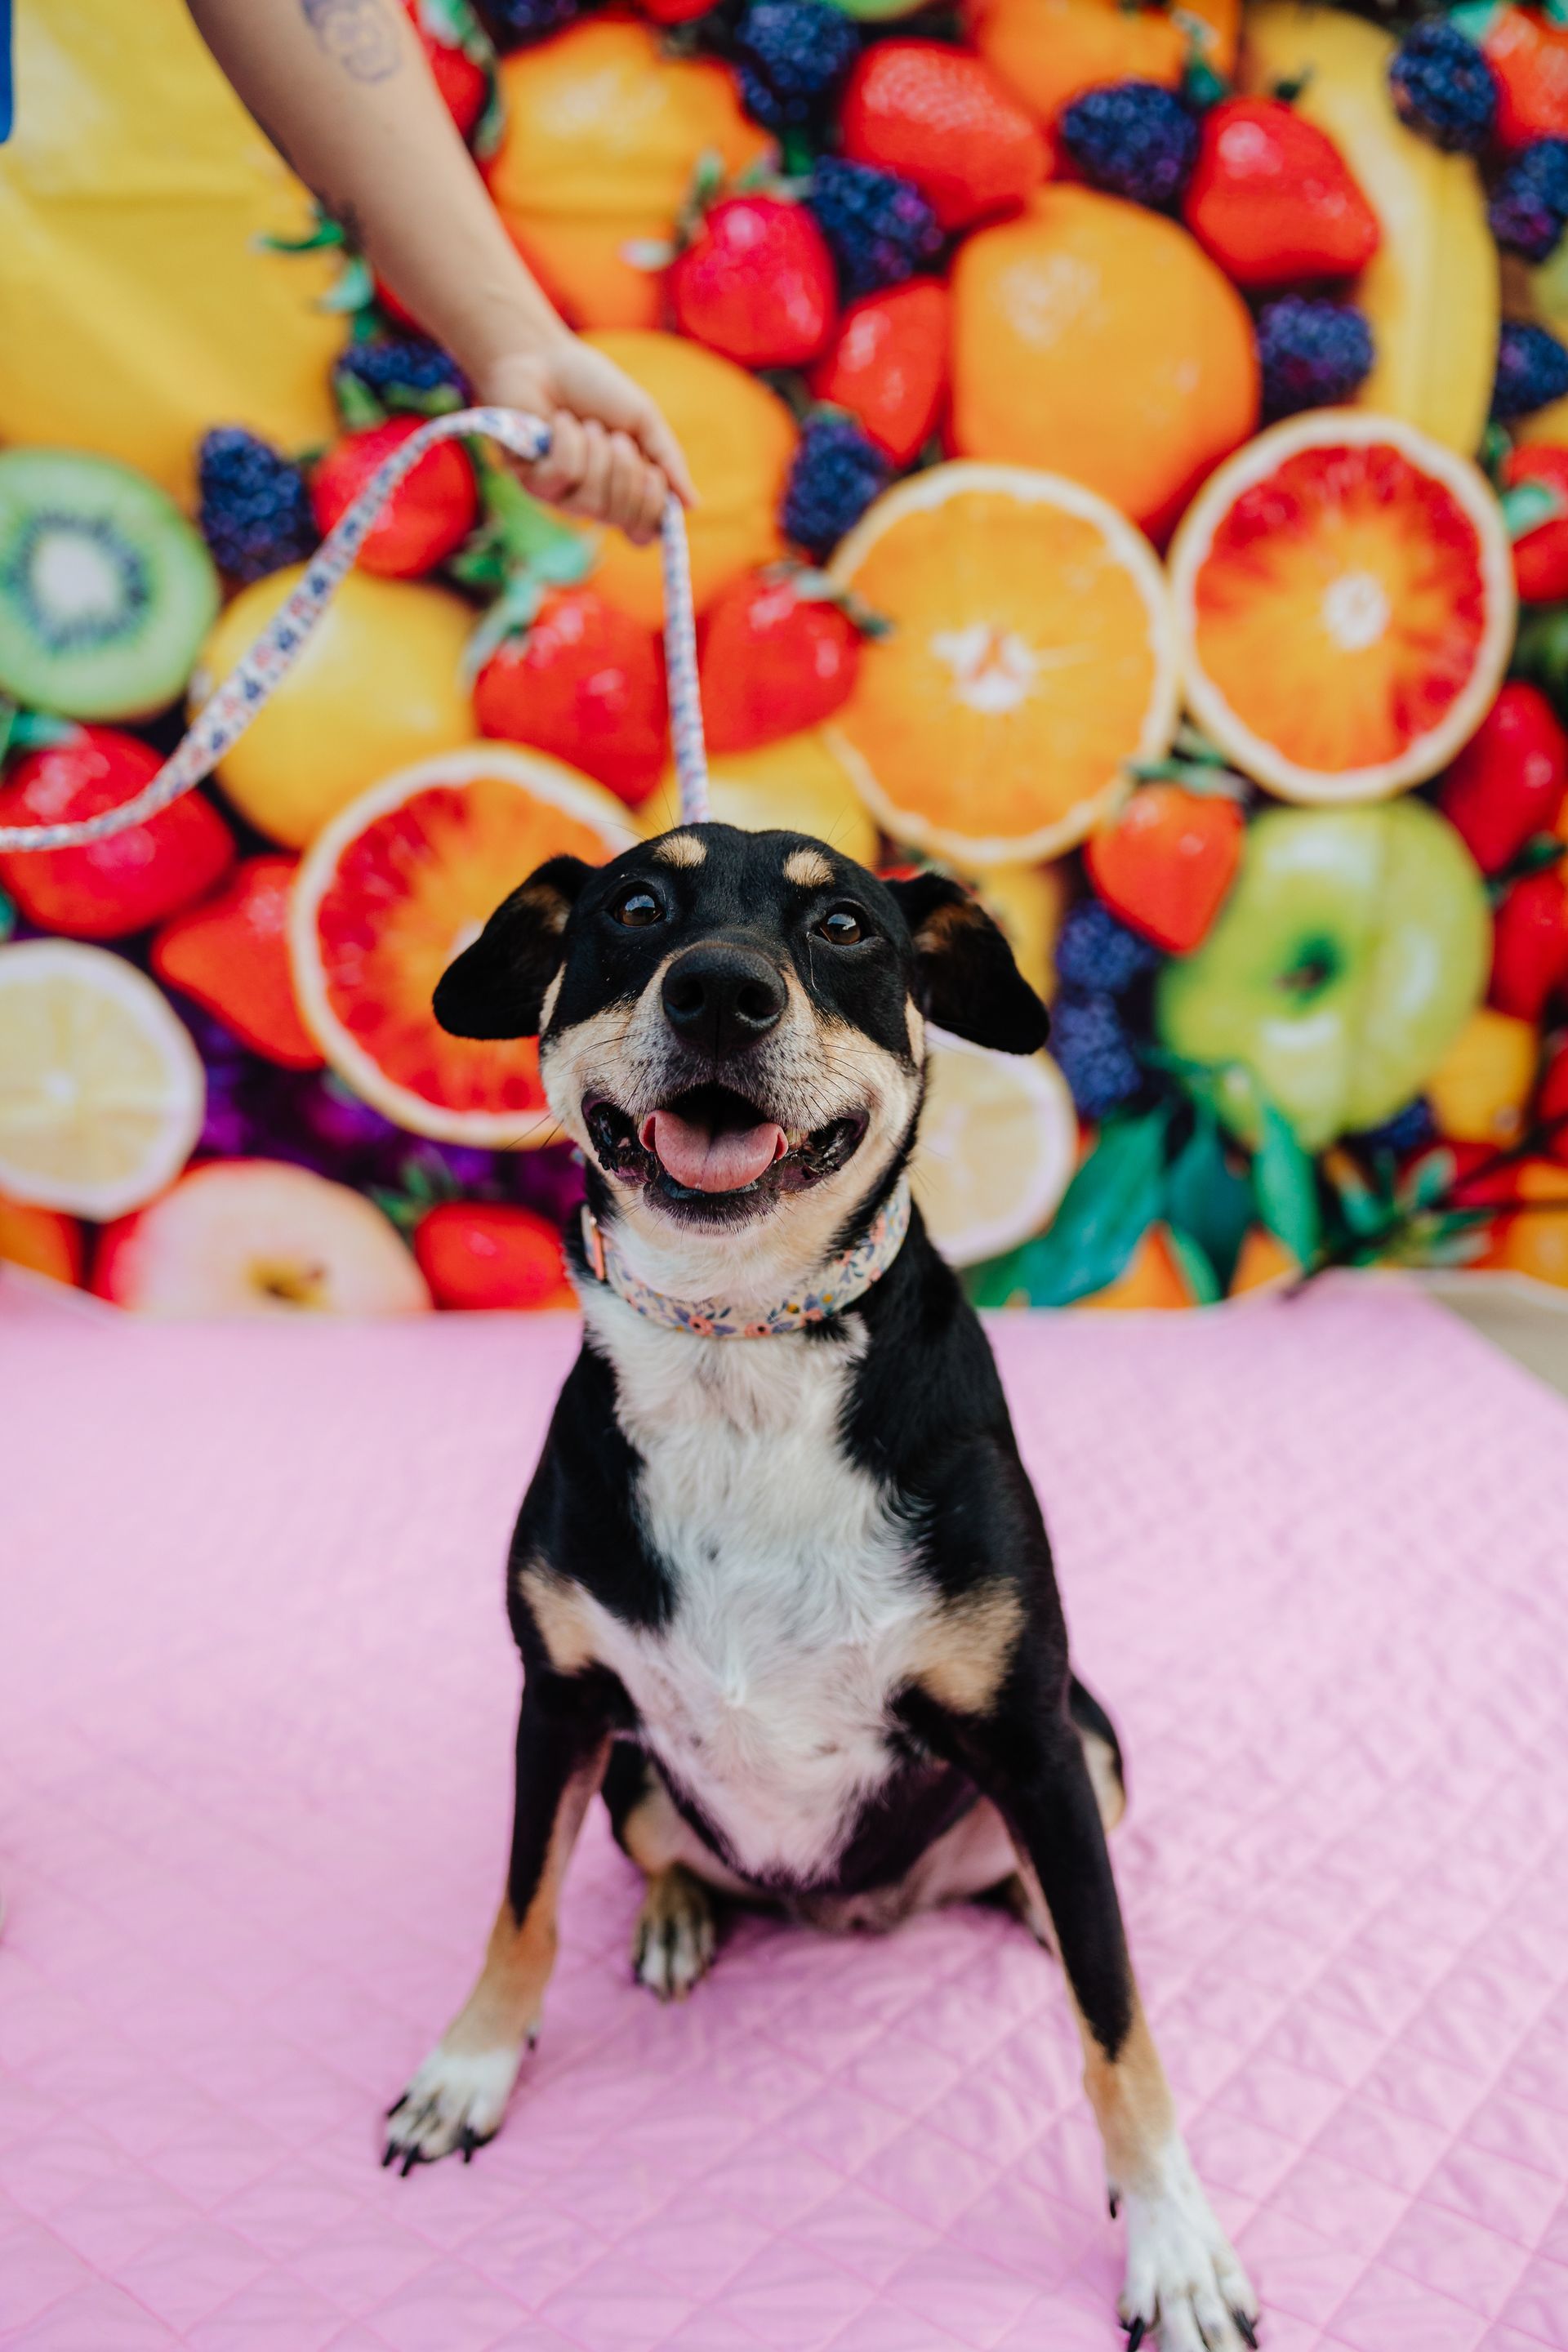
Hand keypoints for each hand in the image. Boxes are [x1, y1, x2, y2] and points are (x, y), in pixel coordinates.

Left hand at [473, 337, 695, 547]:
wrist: (545, 357)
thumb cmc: (594, 387)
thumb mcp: (643, 420)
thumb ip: (668, 461)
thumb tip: (694, 505)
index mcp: (622, 490)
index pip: (641, 532)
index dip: (651, 510)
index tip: (655, 474)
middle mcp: (592, 500)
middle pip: (619, 519)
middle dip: (626, 473)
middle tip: (618, 438)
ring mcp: (560, 495)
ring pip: (590, 500)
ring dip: (596, 452)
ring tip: (588, 424)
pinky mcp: (531, 481)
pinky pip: (562, 476)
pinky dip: (568, 442)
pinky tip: (560, 423)